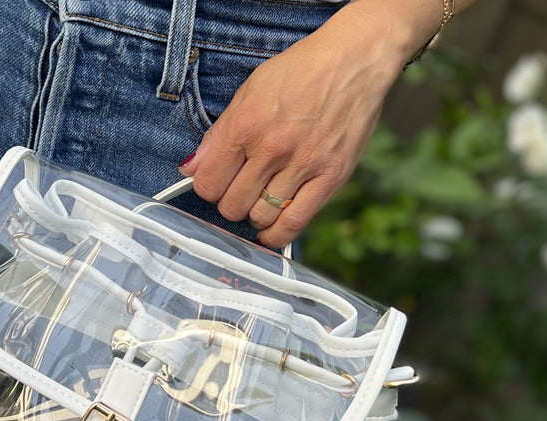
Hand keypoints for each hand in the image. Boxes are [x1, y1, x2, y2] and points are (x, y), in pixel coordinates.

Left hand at [178, 5, 408, 247]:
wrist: (355, 59)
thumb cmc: (300, 72)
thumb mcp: (249, 91)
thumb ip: (218, 135)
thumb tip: (190, 169)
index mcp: (246, 125)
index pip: (208, 183)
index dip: (208, 187)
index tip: (217, 182)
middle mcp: (273, 148)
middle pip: (231, 205)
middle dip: (230, 202)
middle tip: (241, 190)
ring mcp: (303, 165)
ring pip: (260, 217)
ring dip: (254, 214)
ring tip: (261, 199)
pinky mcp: (330, 178)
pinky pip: (295, 223)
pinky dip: (277, 235)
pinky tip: (270, 230)